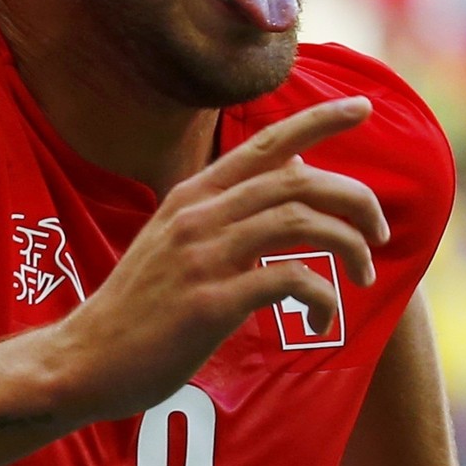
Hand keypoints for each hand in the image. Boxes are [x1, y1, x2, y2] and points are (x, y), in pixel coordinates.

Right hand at [52, 97, 388, 421]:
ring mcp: (203, 257)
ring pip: (301, 222)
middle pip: (298, 180)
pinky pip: (289, 280)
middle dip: (355, 198)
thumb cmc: (138, 306)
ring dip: (349, 245)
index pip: (266, 142)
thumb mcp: (175, 240)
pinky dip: (322, 294)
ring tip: (363, 273)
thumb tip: (291, 174)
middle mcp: (199, 215)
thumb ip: (226, 209)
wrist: (84, 360)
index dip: (319, 120)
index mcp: (193, 196)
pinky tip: (323, 314)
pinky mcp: (209, 303)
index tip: (362, 105)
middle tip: (380, 231)